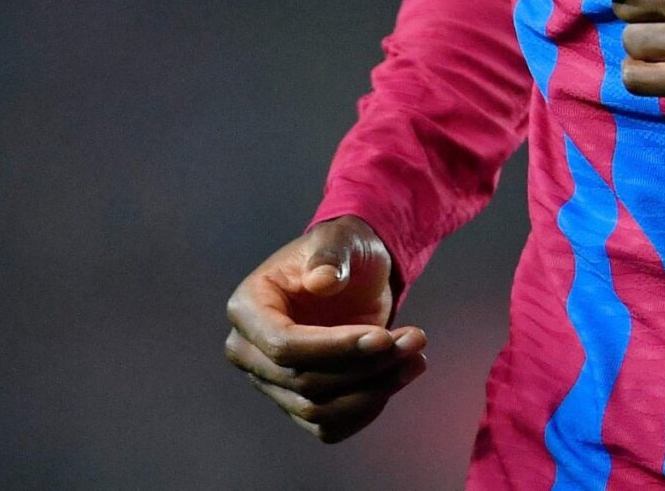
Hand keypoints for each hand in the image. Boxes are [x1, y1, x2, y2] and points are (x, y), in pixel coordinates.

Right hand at [223, 215, 426, 443]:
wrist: (352, 272)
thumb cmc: (342, 251)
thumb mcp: (340, 239)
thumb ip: (330, 255)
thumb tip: (321, 280)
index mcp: (248, 308)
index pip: (284, 346)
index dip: (336, 347)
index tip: (384, 337)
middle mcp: (249, 351)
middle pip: (304, 382)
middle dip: (365, 367)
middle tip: (415, 339)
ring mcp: (271, 382)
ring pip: (319, 410)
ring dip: (374, 390)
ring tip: (416, 357)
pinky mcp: (297, 402)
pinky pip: (329, 426)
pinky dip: (367, 410)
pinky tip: (398, 377)